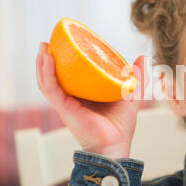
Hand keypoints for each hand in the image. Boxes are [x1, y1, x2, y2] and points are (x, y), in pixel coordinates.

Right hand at [36, 42, 148, 158]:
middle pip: (55, 75)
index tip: (70, 42)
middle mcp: (72, 98)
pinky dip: (46, 72)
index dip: (68, 60)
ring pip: (47, 80)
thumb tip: (142, 57)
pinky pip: (50, 87)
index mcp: (85, 94)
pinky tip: (47, 58)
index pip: (73, 74)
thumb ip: (137, 77)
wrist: (115, 144)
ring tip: (44, 46)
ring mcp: (66, 102)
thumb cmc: (121, 125)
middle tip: (51, 41)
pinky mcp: (63, 107)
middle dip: (49, 58)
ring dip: (42, 62)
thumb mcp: (131, 94)